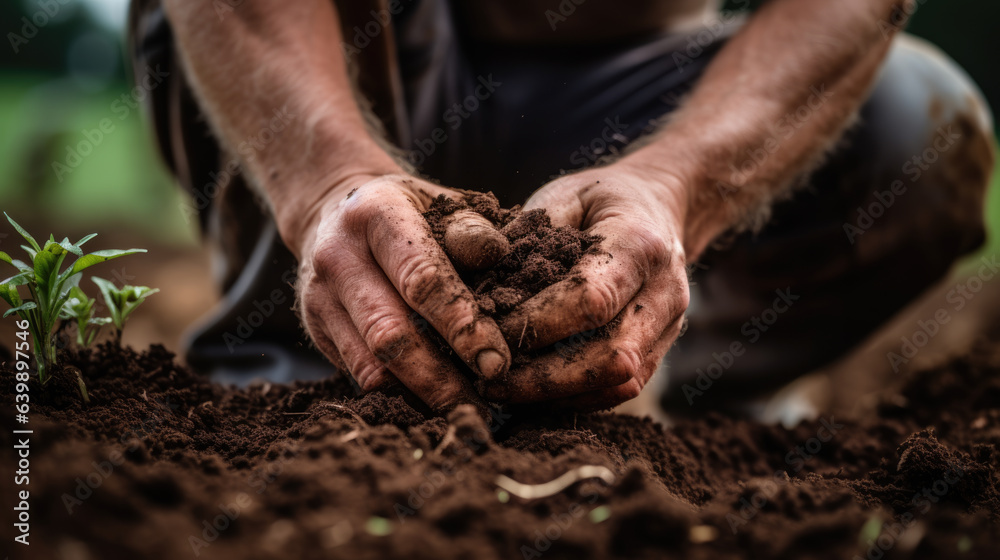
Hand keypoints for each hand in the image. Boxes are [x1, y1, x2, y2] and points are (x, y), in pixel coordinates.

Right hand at [293, 174, 510, 411]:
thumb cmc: (408, 211)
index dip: (461, 325)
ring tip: (464, 411)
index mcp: (375, 214)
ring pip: (371, 365)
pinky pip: (360, 373)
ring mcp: (320, 296)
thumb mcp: (439, 202)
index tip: (496, 361)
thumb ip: (469, 227)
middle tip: (482, 407)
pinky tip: (434, 401)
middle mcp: (338, 256)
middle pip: (391, 333)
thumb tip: (495, 253)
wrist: (333, 212)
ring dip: (421, 395)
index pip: (421, 279)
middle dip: (441, 378)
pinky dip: (401, 393)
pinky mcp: (317, 329)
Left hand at [483, 164, 690, 410]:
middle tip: (489, 379)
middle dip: (544, 378)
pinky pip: (620, 391)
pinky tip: (532, 391)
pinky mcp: (659, 350)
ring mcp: (668, 326)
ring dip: (557, 396)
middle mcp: (664, 291)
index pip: (590, 300)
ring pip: (619, 384)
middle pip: (611, 357)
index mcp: (641, 244)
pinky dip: (573, 398)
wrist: (658, 207)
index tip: (488, 329)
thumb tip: (477, 284)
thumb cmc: (600, 199)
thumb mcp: (564, 196)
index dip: (537, 324)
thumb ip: (527, 235)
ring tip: (504, 390)